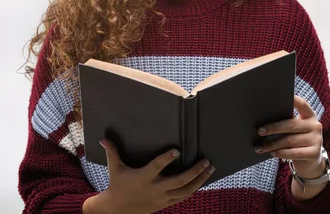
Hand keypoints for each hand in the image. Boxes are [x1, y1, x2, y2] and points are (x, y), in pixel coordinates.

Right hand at [82, 140, 214, 213]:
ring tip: (210, 169)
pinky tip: (203, 180)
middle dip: (194, 172)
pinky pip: (183, 197)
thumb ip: (112, 152)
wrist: (116, 211)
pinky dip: (194, 189)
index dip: (167, 159)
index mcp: (144, 177)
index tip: (177, 150)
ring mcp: (162, 197)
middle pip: (179, 181)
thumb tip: (103, 138)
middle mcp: (155, 188)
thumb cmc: (117, 185)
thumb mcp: (115, 169)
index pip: (157, 167)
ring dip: (199, 180)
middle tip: (206, 161)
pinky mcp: (165, 203)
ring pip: (185, 191)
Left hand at [256, 95, 323, 177]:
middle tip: (259, 130)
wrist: (310, 161)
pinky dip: (281, 153)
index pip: (302, 104)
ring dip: (272, 144)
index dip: (293, 99)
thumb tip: (264, 122)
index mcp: (310, 116)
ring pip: (290, 140)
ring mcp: (316, 140)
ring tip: (259, 147)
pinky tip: (272, 153)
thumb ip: (287, 123)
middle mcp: (315, 126)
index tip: (280, 95)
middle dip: (273, 128)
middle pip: (291, 124)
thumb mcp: (296, 131)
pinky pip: (294, 152)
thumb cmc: (297, 141)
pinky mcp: (314, 153)